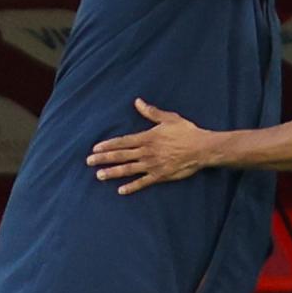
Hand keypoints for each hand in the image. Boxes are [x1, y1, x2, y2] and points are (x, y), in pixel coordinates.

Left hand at [87, 100, 212, 194]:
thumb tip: (137, 102)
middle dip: (104, 159)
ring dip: (113, 172)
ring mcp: (152, 165)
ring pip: (128, 169)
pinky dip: (131, 187)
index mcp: (147, 138)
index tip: (95, 149)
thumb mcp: (169, 118)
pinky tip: (121, 190)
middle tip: (89, 162)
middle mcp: (146, 152)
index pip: (122, 142)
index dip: (108, 145)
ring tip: (99, 175)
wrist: (201, 149)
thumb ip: (151, 112)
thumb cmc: (187, 132)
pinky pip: (143, 182)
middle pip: (121, 156)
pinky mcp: (160, 175)